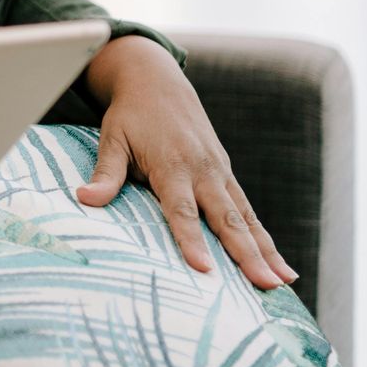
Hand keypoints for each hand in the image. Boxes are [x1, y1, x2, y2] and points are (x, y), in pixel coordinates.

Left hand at [76, 37, 297, 290]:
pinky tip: (280, 264)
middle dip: (246, 253)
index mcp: (172, 164)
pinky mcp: (226, 173)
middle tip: (264, 285)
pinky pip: (248, 210)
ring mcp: (219, 171)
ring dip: (265, 251)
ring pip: (246, 216)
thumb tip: (84, 198)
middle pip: (226, 218)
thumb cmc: (131, 115)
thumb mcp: (112, 138)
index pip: (182, 209)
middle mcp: (203, 170)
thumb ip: (106, 172)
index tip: (203, 268)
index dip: (192, 239)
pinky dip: (265, 237)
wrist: (157, 81)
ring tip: (282, 283)